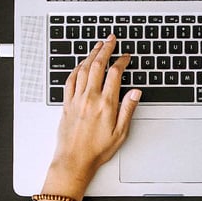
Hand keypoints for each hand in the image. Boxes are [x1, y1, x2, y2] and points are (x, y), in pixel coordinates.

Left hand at [45, 35, 139, 195]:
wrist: (74, 161)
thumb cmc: (96, 151)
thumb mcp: (120, 134)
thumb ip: (128, 110)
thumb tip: (135, 92)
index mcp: (106, 105)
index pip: (115, 74)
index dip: (122, 61)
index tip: (126, 56)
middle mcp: (90, 98)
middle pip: (98, 65)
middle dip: (106, 49)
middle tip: (111, 40)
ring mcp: (76, 100)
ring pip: (83, 69)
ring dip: (91, 54)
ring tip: (98, 45)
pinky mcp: (66, 104)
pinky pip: (70, 80)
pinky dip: (76, 68)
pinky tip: (81, 64)